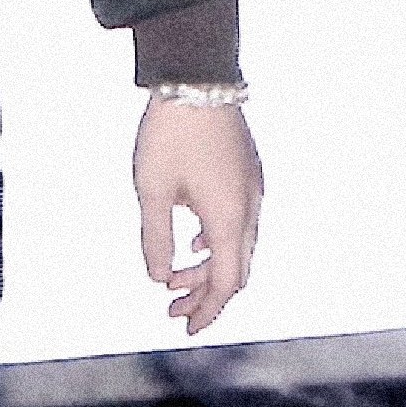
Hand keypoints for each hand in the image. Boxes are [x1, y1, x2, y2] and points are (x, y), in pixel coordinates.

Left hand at [133, 100, 262, 335]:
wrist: (198, 78)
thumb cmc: (170, 134)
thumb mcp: (151, 190)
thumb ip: (156, 239)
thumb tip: (158, 279)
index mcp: (229, 219)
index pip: (225, 284)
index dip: (207, 311)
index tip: (184, 329)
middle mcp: (250, 208)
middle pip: (235, 269)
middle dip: (205, 295)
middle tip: (172, 310)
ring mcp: (254, 188)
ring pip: (238, 244)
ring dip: (208, 267)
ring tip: (174, 277)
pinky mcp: (249, 171)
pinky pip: (240, 220)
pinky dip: (217, 240)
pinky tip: (193, 238)